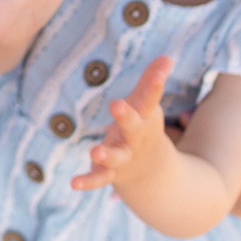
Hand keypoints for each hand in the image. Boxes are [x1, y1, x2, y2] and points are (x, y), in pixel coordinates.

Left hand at [73, 56, 177, 195]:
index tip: (162, 67)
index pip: (150, 98)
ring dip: (106, 155)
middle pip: (133, 127)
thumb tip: (166, 56)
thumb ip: (150, 82)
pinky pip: (99, 178)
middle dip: (126, 117)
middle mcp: (136, 139)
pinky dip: (87, 181)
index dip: (155, 83)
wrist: (151, 172)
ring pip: (116, 157)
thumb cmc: (143, 128)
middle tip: (117, 104)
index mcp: (145, 118)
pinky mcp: (109, 172)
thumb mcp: (146, 106)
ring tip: (95, 152)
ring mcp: (123, 157)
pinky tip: (73, 183)